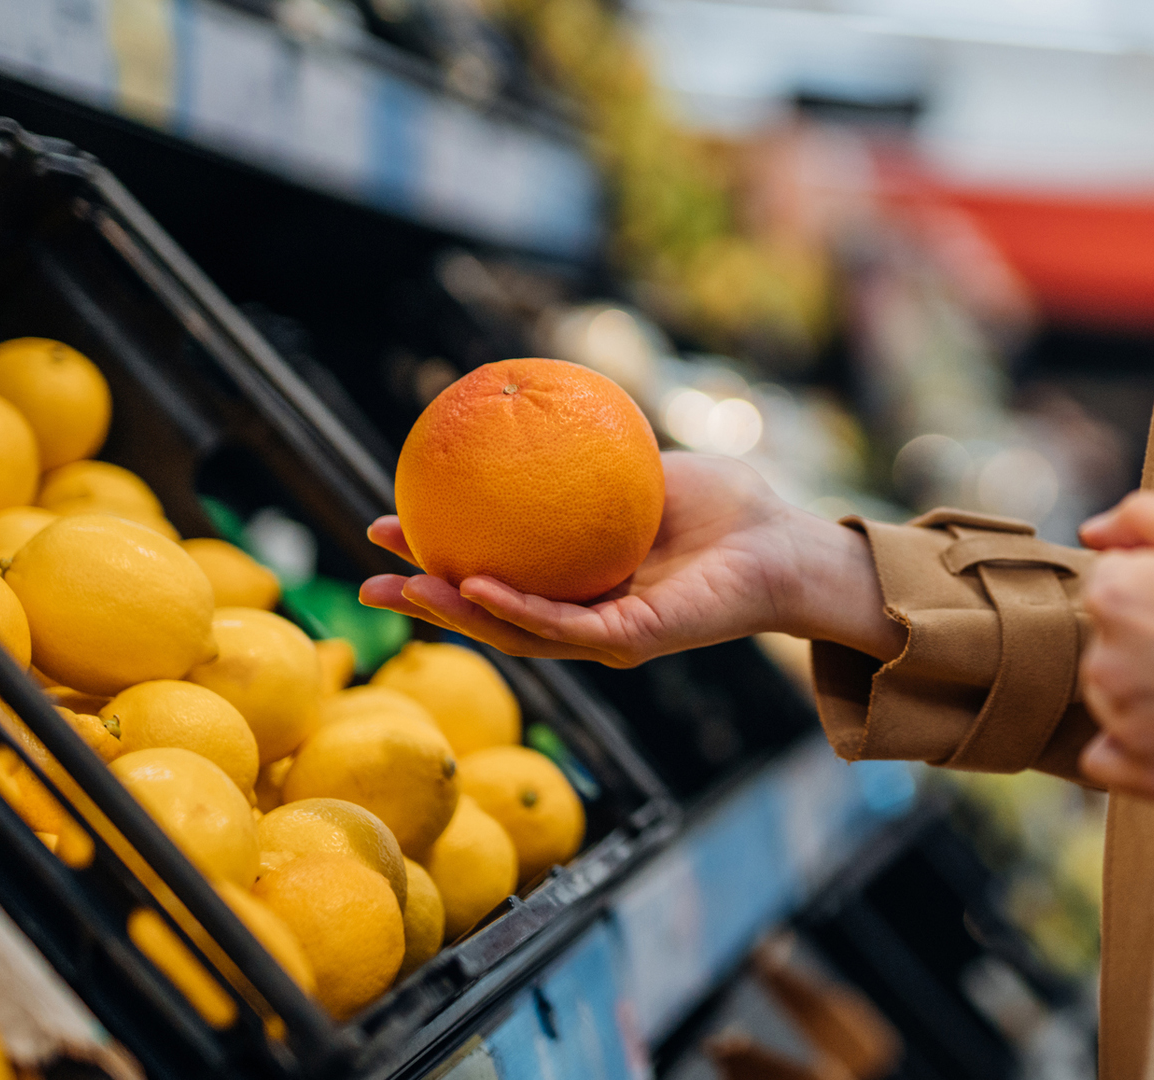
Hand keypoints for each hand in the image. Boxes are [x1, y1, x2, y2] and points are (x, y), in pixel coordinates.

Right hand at [359, 452, 905, 666]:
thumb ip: (588, 452)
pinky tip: (474, 586)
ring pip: (513, 631)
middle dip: (425, 601)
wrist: (786, 541)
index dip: (437, 557)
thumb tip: (529, 403)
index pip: (493, 573)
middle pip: (488, 613)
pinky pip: (565, 629)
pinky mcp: (635, 643)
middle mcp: (584, 617)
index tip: (390, 527)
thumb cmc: (724, 504)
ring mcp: (606, 636)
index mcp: (577, 581)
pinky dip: (517, 610)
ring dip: (454, 613)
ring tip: (402, 589)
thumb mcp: (642, 466)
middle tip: (367, 579)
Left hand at [1073, 491, 1153, 802]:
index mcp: (1115, 596)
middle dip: (1149, 645)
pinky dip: (1136, 752)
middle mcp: (1107, 662)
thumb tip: (1092, 533)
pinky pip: (1110, 762)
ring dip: (1147, 697)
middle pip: (1109, 647)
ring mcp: (1131, 724)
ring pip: (1111, 703)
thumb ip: (1144, 518)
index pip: (1111, 588)